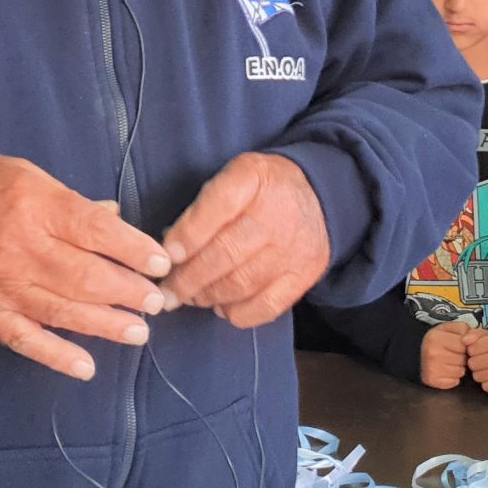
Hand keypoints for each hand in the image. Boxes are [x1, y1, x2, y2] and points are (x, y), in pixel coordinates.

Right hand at [0, 152, 169, 381]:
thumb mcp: (29, 175)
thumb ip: (72, 203)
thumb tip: (114, 222)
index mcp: (37, 206)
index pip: (98, 232)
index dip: (134, 251)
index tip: (161, 263)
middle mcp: (22, 247)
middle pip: (86, 276)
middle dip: (128, 292)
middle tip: (156, 301)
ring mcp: (3, 284)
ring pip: (63, 311)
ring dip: (105, 325)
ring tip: (138, 332)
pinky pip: (24, 339)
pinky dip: (55, 356)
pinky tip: (85, 367)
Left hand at [160, 151, 330, 327]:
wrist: (321, 196)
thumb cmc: (263, 189)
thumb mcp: (234, 175)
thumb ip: (204, 207)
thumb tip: (170, 247)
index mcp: (253, 178)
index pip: (217, 207)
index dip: (188, 235)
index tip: (166, 256)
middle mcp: (276, 214)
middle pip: (225, 253)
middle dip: (188, 278)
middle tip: (166, 292)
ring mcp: (292, 248)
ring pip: (241, 283)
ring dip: (207, 296)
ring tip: (189, 298)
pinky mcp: (304, 275)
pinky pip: (266, 306)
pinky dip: (237, 313)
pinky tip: (222, 307)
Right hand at [420, 322, 470, 389]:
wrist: (418, 355)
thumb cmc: (439, 341)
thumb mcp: (450, 329)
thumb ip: (465, 329)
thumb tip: (474, 339)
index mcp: (435, 336)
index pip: (464, 344)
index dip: (464, 345)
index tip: (458, 345)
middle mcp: (432, 352)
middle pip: (463, 359)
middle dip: (462, 357)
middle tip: (453, 354)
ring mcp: (431, 367)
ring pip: (460, 371)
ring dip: (459, 368)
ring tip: (450, 362)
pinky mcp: (432, 380)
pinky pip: (455, 381)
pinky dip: (453, 378)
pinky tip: (447, 371)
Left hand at [466, 328, 487, 393]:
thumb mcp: (486, 336)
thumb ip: (473, 335)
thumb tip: (464, 340)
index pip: (471, 349)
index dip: (472, 350)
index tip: (479, 351)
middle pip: (473, 364)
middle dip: (475, 363)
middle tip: (483, 361)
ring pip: (477, 376)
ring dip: (479, 374)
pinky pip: (486, 387)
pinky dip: (487, 384)